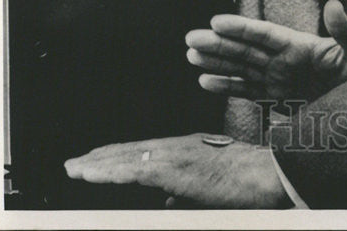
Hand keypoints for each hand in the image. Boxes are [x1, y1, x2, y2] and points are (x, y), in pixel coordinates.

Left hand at [64, 134, 289, 208]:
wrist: (271, 175)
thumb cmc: (251, 182)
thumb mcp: (214, 187)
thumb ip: (188, 192)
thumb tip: (169, 200)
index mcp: (190, 150)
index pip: (146, 152)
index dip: (119, 156)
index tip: (97, 161)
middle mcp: (180, 146)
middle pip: (132, 150)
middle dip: (102, 157)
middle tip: (75, 163)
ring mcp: (177, 155)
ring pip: (128, 157)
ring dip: (98, 163)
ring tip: (75, 168)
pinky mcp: (175, 168)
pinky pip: (133, 168)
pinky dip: (109, 170)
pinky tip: (91, 173)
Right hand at [185, 0, 346, 100]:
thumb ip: (344, 31)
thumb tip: (332, 4)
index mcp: (299, 46)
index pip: (265, 34)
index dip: (241, 28)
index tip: (216, 21)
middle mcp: (283, 60)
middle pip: (245, 50)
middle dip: (218, 44)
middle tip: (191, 38)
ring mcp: (277, 79)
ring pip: (240, 68)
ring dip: (216, 62)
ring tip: (191, 55)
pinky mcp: (276, 99)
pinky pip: (246, 92)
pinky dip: (226, 87)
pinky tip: (205, 81)